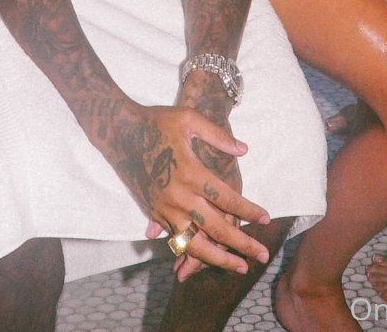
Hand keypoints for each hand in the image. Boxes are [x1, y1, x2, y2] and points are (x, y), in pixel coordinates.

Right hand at [142, 114, 258, 281]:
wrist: (120, 132)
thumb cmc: (157, 122)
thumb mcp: (189, 119)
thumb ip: (217, 136)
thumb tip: (244, 150)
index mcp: (191, 172)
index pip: (226, 198)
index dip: (248, 209)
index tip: (266, 217)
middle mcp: (179, 195)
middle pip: (216, 227)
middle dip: (242, 243)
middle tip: (263, 254)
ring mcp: (165, 208)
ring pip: (195, 243)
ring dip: (219, 258)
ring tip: (240, 267)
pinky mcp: (154, 213)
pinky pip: (175, 240)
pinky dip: (191, 254)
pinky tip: (205, 262)